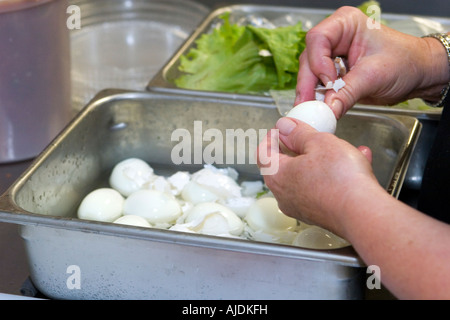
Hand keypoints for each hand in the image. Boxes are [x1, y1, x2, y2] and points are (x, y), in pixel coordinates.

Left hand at [258, 116, 380, 236]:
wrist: (364, 215)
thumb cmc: (340, 179)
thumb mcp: (319, 142)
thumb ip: (298, 132)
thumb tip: (285, 127)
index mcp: (277, 175)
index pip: (263, 152)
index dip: (272, 136)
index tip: (283, 128)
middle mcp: (284, 195)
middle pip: (283, 165)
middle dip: (298, 147)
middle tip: (309, 135)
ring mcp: (300, 207)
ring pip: (306, 176)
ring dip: (322, 159)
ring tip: (342, 146)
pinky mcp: (319, 214)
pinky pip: (322, 188)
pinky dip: (334, 175)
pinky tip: (356, 163)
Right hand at [295, 6, 448, 117]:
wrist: (417, 75)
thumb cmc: (405, 61)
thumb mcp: (374, 76)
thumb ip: (347, 92)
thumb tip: (328, 108)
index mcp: (345, 24)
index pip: (318, 39)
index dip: (318, 62)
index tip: (327, 82)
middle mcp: (335, 38)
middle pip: (309, 59)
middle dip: (309, 83)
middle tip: (308, 103)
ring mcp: (332, 57)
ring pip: (309, 74)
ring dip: (310, 93)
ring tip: (313, 109)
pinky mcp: (333, 74)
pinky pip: (318, 85)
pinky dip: (318, 98)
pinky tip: (319, 108)